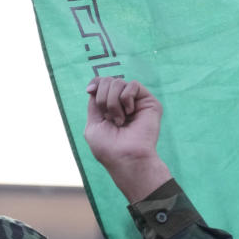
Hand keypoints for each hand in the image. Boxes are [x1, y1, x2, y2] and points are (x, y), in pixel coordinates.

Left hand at [84, 77, 170, 201]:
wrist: (125, 156)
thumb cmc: (108, 147)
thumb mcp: (93, 124)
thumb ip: (94, 104)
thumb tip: (95, 86)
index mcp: (108, 107)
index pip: (101, 84)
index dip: (95, 83)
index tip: (89, 90)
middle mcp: (122, 103)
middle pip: (107, 81)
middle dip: (102, 99)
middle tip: (108, 118)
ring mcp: (135, 101)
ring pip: (118, 82)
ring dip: (112, 103)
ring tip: (119, 120)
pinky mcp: (148, 101)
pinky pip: (133, 85)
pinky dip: (126, 99)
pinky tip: (130, 113)